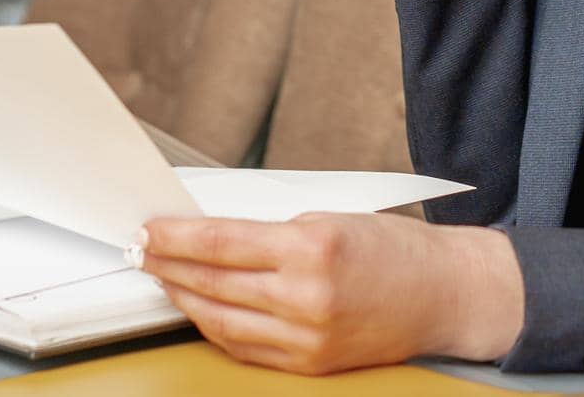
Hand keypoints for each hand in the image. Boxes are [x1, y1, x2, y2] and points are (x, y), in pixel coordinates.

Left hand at [137, 211, 524, 374]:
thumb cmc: (394, 250)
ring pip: (221, 320)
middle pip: (213, 283)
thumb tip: (212, 236)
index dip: (175, 238)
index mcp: (312, 248)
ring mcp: (306, 337)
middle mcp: (306, 297)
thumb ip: (271, 231)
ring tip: (163, 279)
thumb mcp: (330, 219)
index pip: (221, 242)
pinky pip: (244, 348)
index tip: (147, 230)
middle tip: (140, 252)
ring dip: (184, 298)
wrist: (443, 294)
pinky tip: (200, 309)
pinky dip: (215, 326)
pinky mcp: (309, 364)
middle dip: (168, 266)